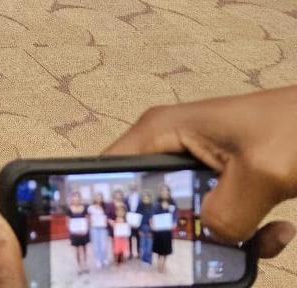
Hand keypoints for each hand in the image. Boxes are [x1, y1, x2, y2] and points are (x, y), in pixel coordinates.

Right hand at [103, 86, 296, 249]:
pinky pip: (220, 215)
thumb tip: (212, 238)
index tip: (120, 240)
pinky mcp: (225, 178)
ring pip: (189, 214)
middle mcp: (172, 145)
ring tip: (257, 242)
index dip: (107, 204)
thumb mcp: (259, 173)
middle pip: (149, 198)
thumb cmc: (295, 127)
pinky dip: (246, 233)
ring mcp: (200, 162)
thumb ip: (227, 212)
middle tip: (194, 258)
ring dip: (220, 237)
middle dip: (172, 230)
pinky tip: (277, 230)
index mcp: (162, 131)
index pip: (110, 168)